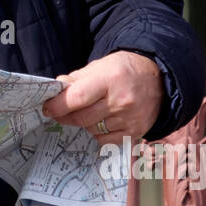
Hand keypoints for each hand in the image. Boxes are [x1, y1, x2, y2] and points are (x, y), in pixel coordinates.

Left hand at [42, 51, 163, 146]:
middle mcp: (121, 101)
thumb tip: (56, 89)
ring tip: (86, 112)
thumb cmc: (124, 70)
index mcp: (110, 79)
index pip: (77, 98)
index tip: (47, 108)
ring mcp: (129, 119)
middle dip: (65, 116)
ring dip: (83, 123)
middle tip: (58, 113)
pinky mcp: (135, 132)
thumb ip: (77, 78)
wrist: (158, 78)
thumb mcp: (100, 65)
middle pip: (82, 117)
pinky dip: (98, 134)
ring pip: (91, 129)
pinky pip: (105, 140)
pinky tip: (100, 122)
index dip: (58, 105)